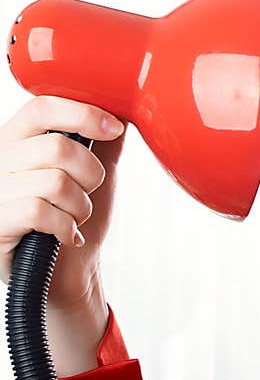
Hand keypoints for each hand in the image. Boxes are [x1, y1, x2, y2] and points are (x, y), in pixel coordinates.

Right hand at [0, 95, 126, 310]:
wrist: (67, 272)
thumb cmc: (76, 217)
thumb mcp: (93, 174)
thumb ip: (102, 142)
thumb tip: (122, 110)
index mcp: (17, 141)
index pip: (42, 108)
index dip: (83, 114)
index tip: (114, 129)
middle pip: (56, 147)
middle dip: (91, 173)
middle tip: (90, 192)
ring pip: (54, 182)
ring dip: (80, 205)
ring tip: (76, 217)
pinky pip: (40, 212)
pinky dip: (65, 226)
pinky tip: (66, 235)